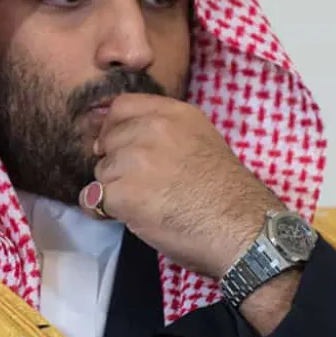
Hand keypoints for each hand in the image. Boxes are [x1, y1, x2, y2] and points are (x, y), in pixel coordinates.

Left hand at [78, 92, 286, 279]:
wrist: (242, 230)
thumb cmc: (227, 194)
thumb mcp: (201, 141)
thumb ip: (165, 132)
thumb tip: (122, 138)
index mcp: (174, 114)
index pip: (121, 106)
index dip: (115, 129)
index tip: (121, 148)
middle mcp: (153, 129)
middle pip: (107, 140)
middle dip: (115, 164)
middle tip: (140, 186)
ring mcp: (136, 159)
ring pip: (101, 172)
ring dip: (113, 190)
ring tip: (144, 205)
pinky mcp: (124, 192)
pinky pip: (93, 199)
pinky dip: (103, 211)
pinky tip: (127, 218)